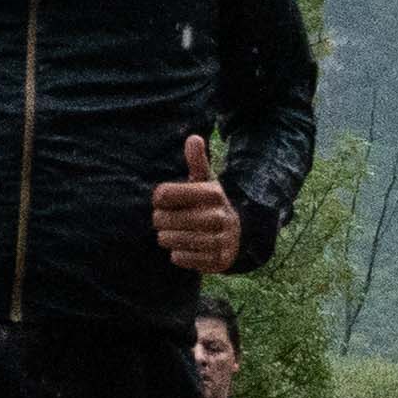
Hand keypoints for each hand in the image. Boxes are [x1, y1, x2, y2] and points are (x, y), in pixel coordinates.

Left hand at [152, 134, 242, 272]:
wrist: (237, 236)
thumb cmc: (210, 205)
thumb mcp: (206, 183)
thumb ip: (197, 162)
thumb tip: (194, 137)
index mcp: (213, 193)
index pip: (164, 194)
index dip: (159, 198)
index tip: (163, 200)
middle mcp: (220, 216)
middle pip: (165, 219)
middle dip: (161, 221)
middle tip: (165, 220)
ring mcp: (221, 240)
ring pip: (173, 240)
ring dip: (167, 238)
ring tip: (171, 234)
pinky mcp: (219, 260)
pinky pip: (183, 258)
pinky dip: (178, 255)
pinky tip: (183, 249)